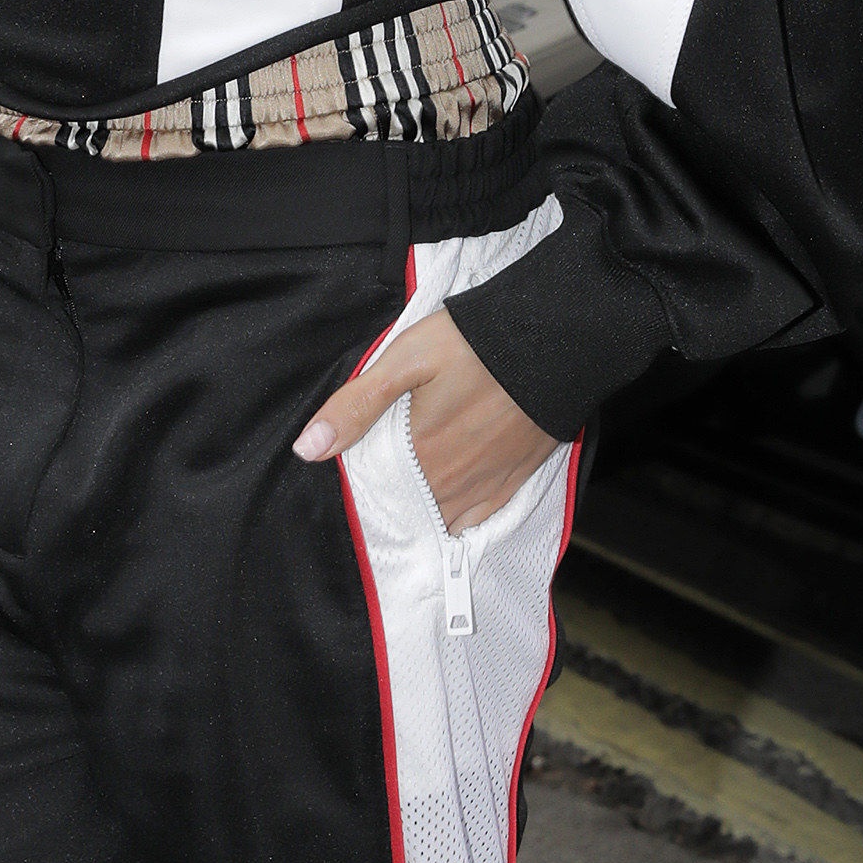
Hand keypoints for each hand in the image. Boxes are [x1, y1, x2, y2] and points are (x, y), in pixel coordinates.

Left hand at [293, 308, 552, 532]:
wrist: (554, 338)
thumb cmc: (475, 344)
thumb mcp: (404, 361)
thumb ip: (356, 406)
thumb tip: (308, 449)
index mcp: (419, 454)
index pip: (376, 494)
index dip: (362, 493)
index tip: (353, 485)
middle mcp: (452, 480)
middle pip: (408, 511)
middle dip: (390, 507)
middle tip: (377, 494)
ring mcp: (485, 483)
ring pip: (441, 521)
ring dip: (421, 517)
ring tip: (406, 505)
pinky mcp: (514, 479)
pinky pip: (478, 521)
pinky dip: (458, 524)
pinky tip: (446, 517)